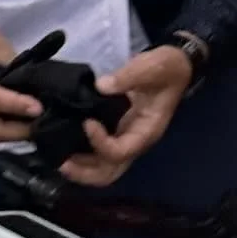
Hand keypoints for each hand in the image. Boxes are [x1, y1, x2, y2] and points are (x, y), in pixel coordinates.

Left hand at [59, 44, 192, 188]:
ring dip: (81, 169)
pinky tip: (66, 144)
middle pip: (110, 172)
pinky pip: (100, 155)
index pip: (121, 151)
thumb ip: (129, 75)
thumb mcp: (153, 65)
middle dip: (85, 172)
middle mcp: (136, 140)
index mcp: (147, 130)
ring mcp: (126, 138)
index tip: (87, 122)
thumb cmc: (166, 68)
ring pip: (103, 169)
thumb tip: (100, 86)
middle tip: (62, 161)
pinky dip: (83, 156)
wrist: (176, 66)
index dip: (100, 143)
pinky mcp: (118, 132)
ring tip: (59, 157)